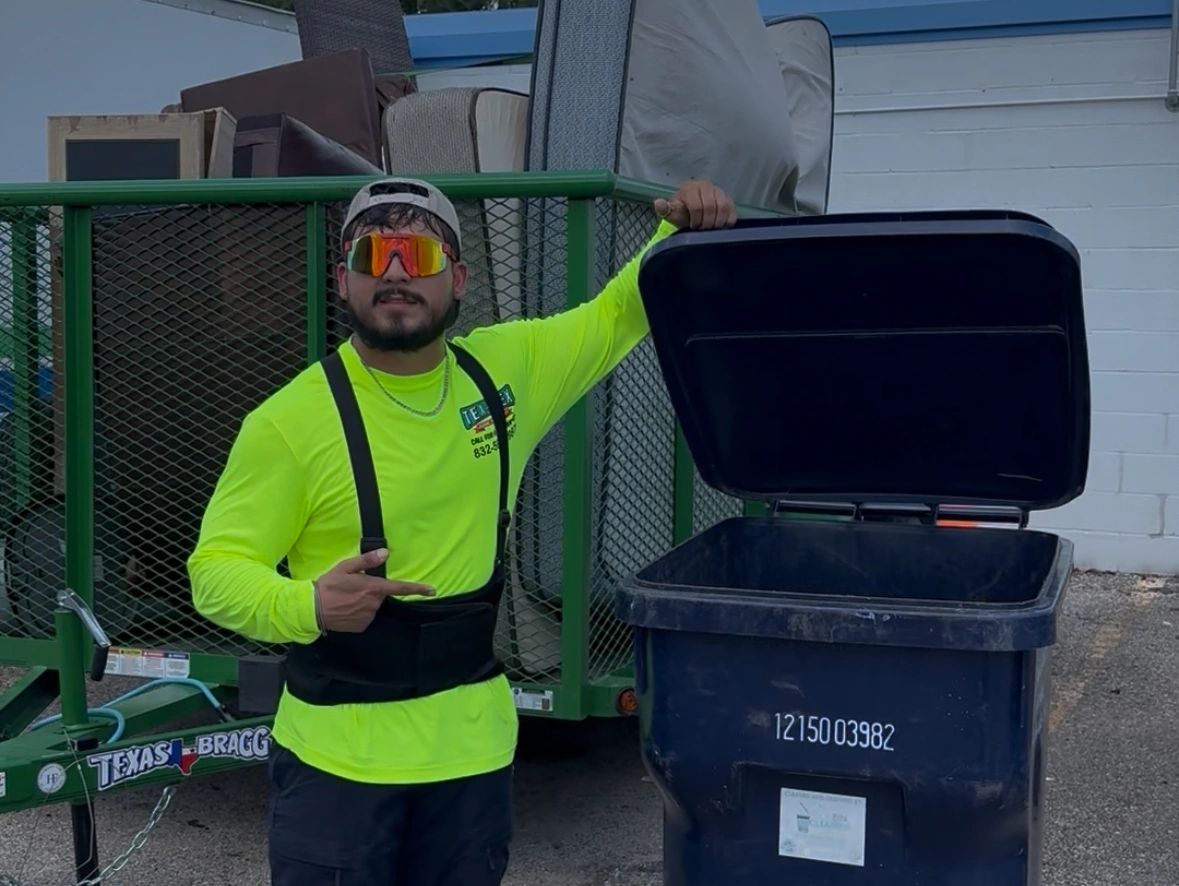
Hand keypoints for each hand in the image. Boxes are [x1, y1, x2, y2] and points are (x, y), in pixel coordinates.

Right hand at [313, 548, 433, 632]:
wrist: (312, 609)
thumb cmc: (328, 585)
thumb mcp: (345, 567)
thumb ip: (366, 561)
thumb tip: (385, 552)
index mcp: (372, 588)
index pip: (400, 588)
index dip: (418, 588)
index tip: (432, 590)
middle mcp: (373, 604)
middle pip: (381, 595)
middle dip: (371, 591)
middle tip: (352, 588)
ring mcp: (368, 617)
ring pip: (373, 606)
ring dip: (364, 602)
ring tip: (346, 599)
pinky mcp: (361, 626)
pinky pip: (365, 617)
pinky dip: (359, 612)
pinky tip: (346, 609)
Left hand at [653, 179, 737, 230]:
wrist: (692, 212)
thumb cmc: (682, 212)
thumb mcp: (671, 212)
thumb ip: (665, 209)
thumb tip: (658, 203)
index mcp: (690, 187)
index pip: (696, 205)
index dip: (696, 220)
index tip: (693, 226)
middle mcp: (705, 185)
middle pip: (711, 207)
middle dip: (706, 222)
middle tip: (702, 229)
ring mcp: (718, 191)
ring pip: (723, 208)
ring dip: (717, 222)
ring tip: (710, 229)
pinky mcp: (728, 198)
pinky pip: (732, 210)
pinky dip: (727, 221)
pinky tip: (720, 226)